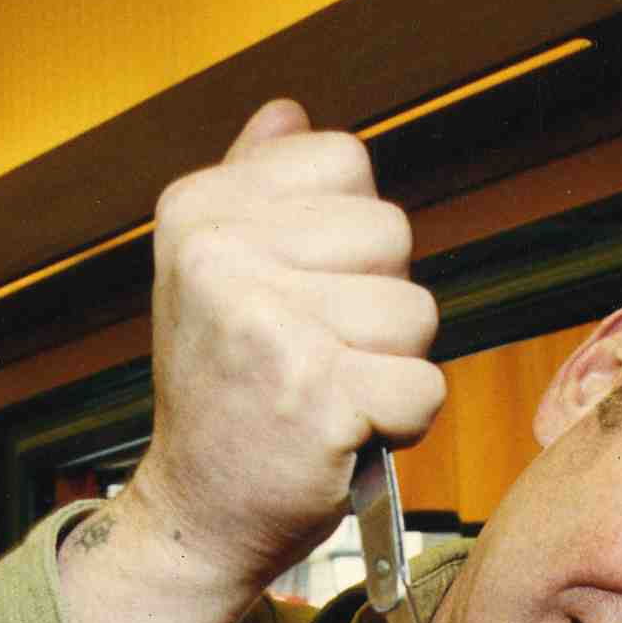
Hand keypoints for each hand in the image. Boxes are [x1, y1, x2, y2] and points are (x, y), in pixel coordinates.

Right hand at [60, 99, 444, 622]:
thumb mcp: (214, 272)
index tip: (302, 291)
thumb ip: (256, 186)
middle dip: (379, 302)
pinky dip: (401, 423)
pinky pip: (424, 387)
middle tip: (318, 356)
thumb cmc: (225, 393)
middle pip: (392, 233)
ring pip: (416, 312)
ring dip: (392, 366)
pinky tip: (345, 433)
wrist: (197, 510)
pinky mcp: (317, 397)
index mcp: (200, 207)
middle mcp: (222, 254)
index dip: (351, 235)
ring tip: (330, 395)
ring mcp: (269, 325)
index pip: (347, 162)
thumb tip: (291, 112)